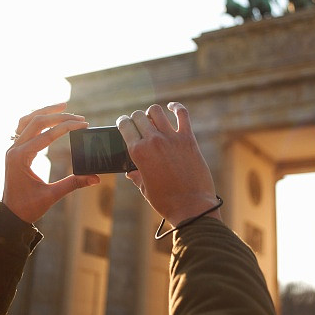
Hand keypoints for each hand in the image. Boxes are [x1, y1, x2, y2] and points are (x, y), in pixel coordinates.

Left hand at [2, 103, 98, 222]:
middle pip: (36, 122)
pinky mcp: (15, 150)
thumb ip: (73, 184)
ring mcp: (12, 148)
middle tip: (79, 116)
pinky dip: (37, 120)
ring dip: (45, 112)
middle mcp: (14, 149)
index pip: (46, 135)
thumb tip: (95, 178)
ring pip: (27, 120)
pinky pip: (24, 127)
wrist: (10, 215)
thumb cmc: (28, 207)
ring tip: (63, 105)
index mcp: (20, 158)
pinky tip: (49, 118)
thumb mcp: (51, 196)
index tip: (83, 124)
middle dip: (59, 116)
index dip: (67, 127)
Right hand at [116, 102, 217, 225]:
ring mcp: (172, 138)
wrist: (192, 207)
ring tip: (153, 119)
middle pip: (139, 116)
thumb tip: (130, 171)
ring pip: (157, 111)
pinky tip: (172, 107)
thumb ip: (136, 176)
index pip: (125, 125)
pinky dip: (176, 108)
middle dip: (136, 118)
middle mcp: (153, 141)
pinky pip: (182, 114)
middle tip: (139, 124)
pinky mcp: (188, 139)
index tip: (124, 123)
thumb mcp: (145, 189)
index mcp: (138, 152)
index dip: (122, 122)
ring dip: (152, 113)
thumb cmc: (166, 202)